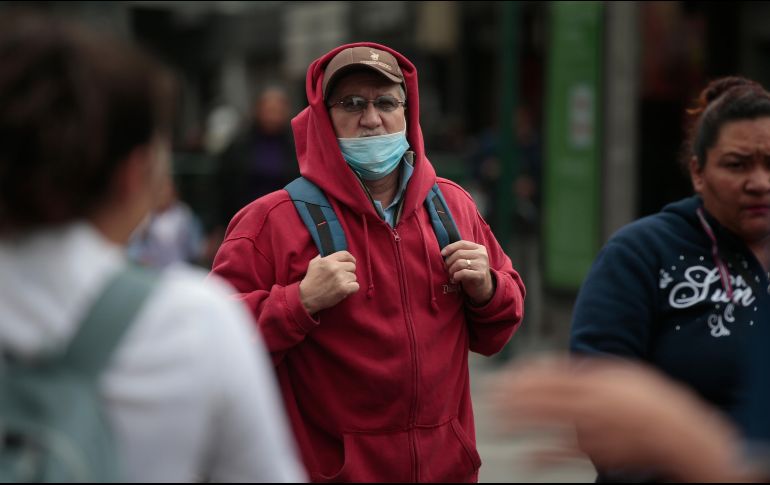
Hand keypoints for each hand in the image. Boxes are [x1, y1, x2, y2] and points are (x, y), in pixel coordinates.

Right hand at [299, 251, 358, 314]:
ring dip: (349, 281)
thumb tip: (331, 252)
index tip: (351, 262)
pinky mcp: (344, 289)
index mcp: (328, 260)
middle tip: (342, 277)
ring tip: (340, 285)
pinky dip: (352, 289)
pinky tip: (344, 290)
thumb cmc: (310, 280)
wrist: (307, 297)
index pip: (346, 254)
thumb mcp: (314, 263)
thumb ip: (323, 256)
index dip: (350, 259)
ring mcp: (340, 278)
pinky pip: (356, 286)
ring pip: (354, 277)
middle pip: (352, 266)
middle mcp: (335, 268)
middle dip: (348, 272)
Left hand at [441, 240, 493, 304]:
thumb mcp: (468, 259)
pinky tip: (455, 279)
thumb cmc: (471, 271)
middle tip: (446, 268)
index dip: (450, 247)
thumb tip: (443, 252)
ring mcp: (482, 265)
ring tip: (451, 274)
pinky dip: (455, 276)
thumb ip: (459, 253)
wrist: (483, 287)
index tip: (442, 253)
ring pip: (459, 263)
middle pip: (459, 253)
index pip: (462, 243)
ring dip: (451, 270)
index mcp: (479, 248)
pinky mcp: (480, 275)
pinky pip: (463, 273)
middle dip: (449, 261)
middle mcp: (482, 255)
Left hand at [485, 356, 742, 481]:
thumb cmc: (646, 398)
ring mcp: (592, 431)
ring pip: (549, 427)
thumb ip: (582, 372)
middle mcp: (590, 405)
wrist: (678, 433)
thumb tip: (549, 368)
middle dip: (513, 399)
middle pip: (543, 400)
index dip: (524, 377)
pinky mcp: (597, 453)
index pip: (550, 377)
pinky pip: (564, 455)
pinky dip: (541, 458)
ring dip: (520, 425)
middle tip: (488, 396)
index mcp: (594, 382)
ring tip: (496, 424)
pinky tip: (523, 459)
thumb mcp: (616, 373)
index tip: (503, 376)